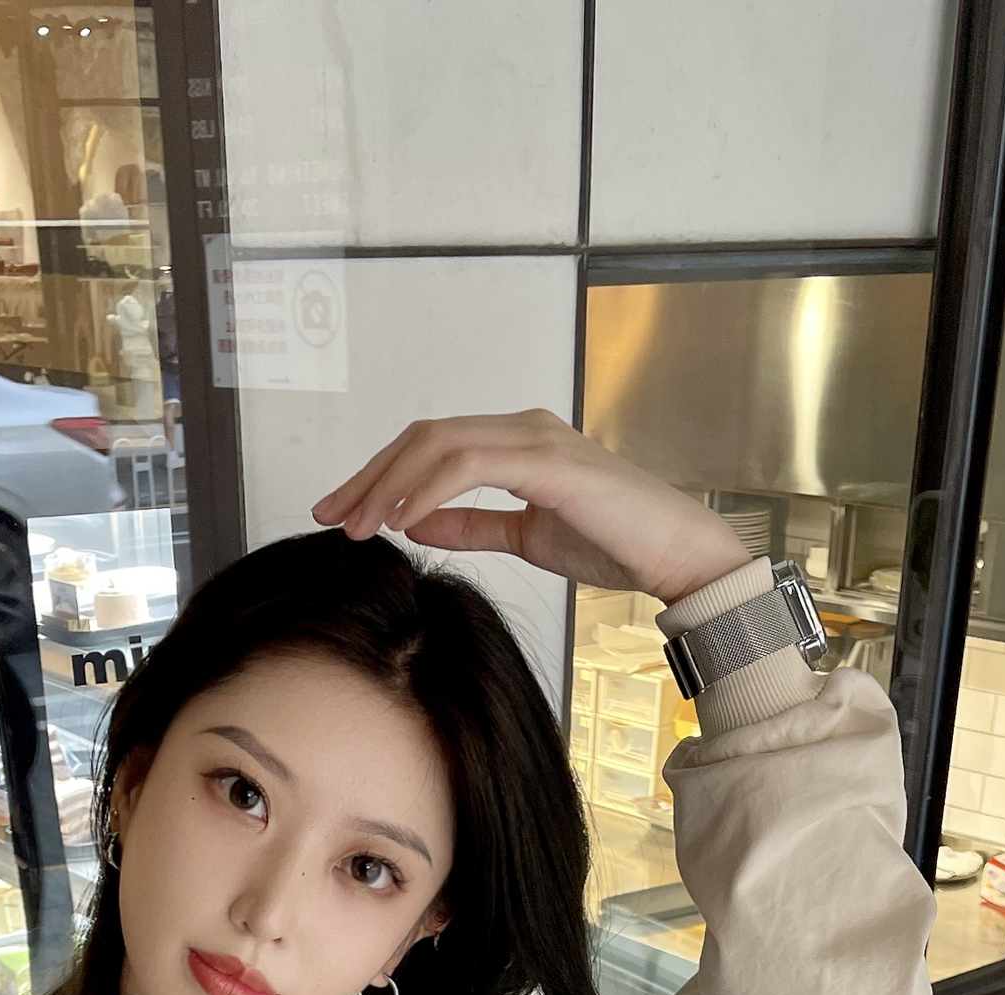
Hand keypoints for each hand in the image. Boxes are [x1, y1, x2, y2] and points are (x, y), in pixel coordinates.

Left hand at [312, 410, 749, 603]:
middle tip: (329, 516)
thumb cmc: (615, 545)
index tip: (342, 513)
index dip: (381, 476)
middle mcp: (523, 428)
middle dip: (370, 476)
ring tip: (356, 524)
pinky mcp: (548, 462)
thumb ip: (473, 525)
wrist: (675, 555)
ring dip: (389, 483)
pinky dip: (426, 489)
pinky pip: (469, 465)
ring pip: (439, 444)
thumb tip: (417, 523)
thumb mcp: (527, 538)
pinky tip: (400, 519)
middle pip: (424, 436)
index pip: (432, 447)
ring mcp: (536, 439)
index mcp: (518, 442)